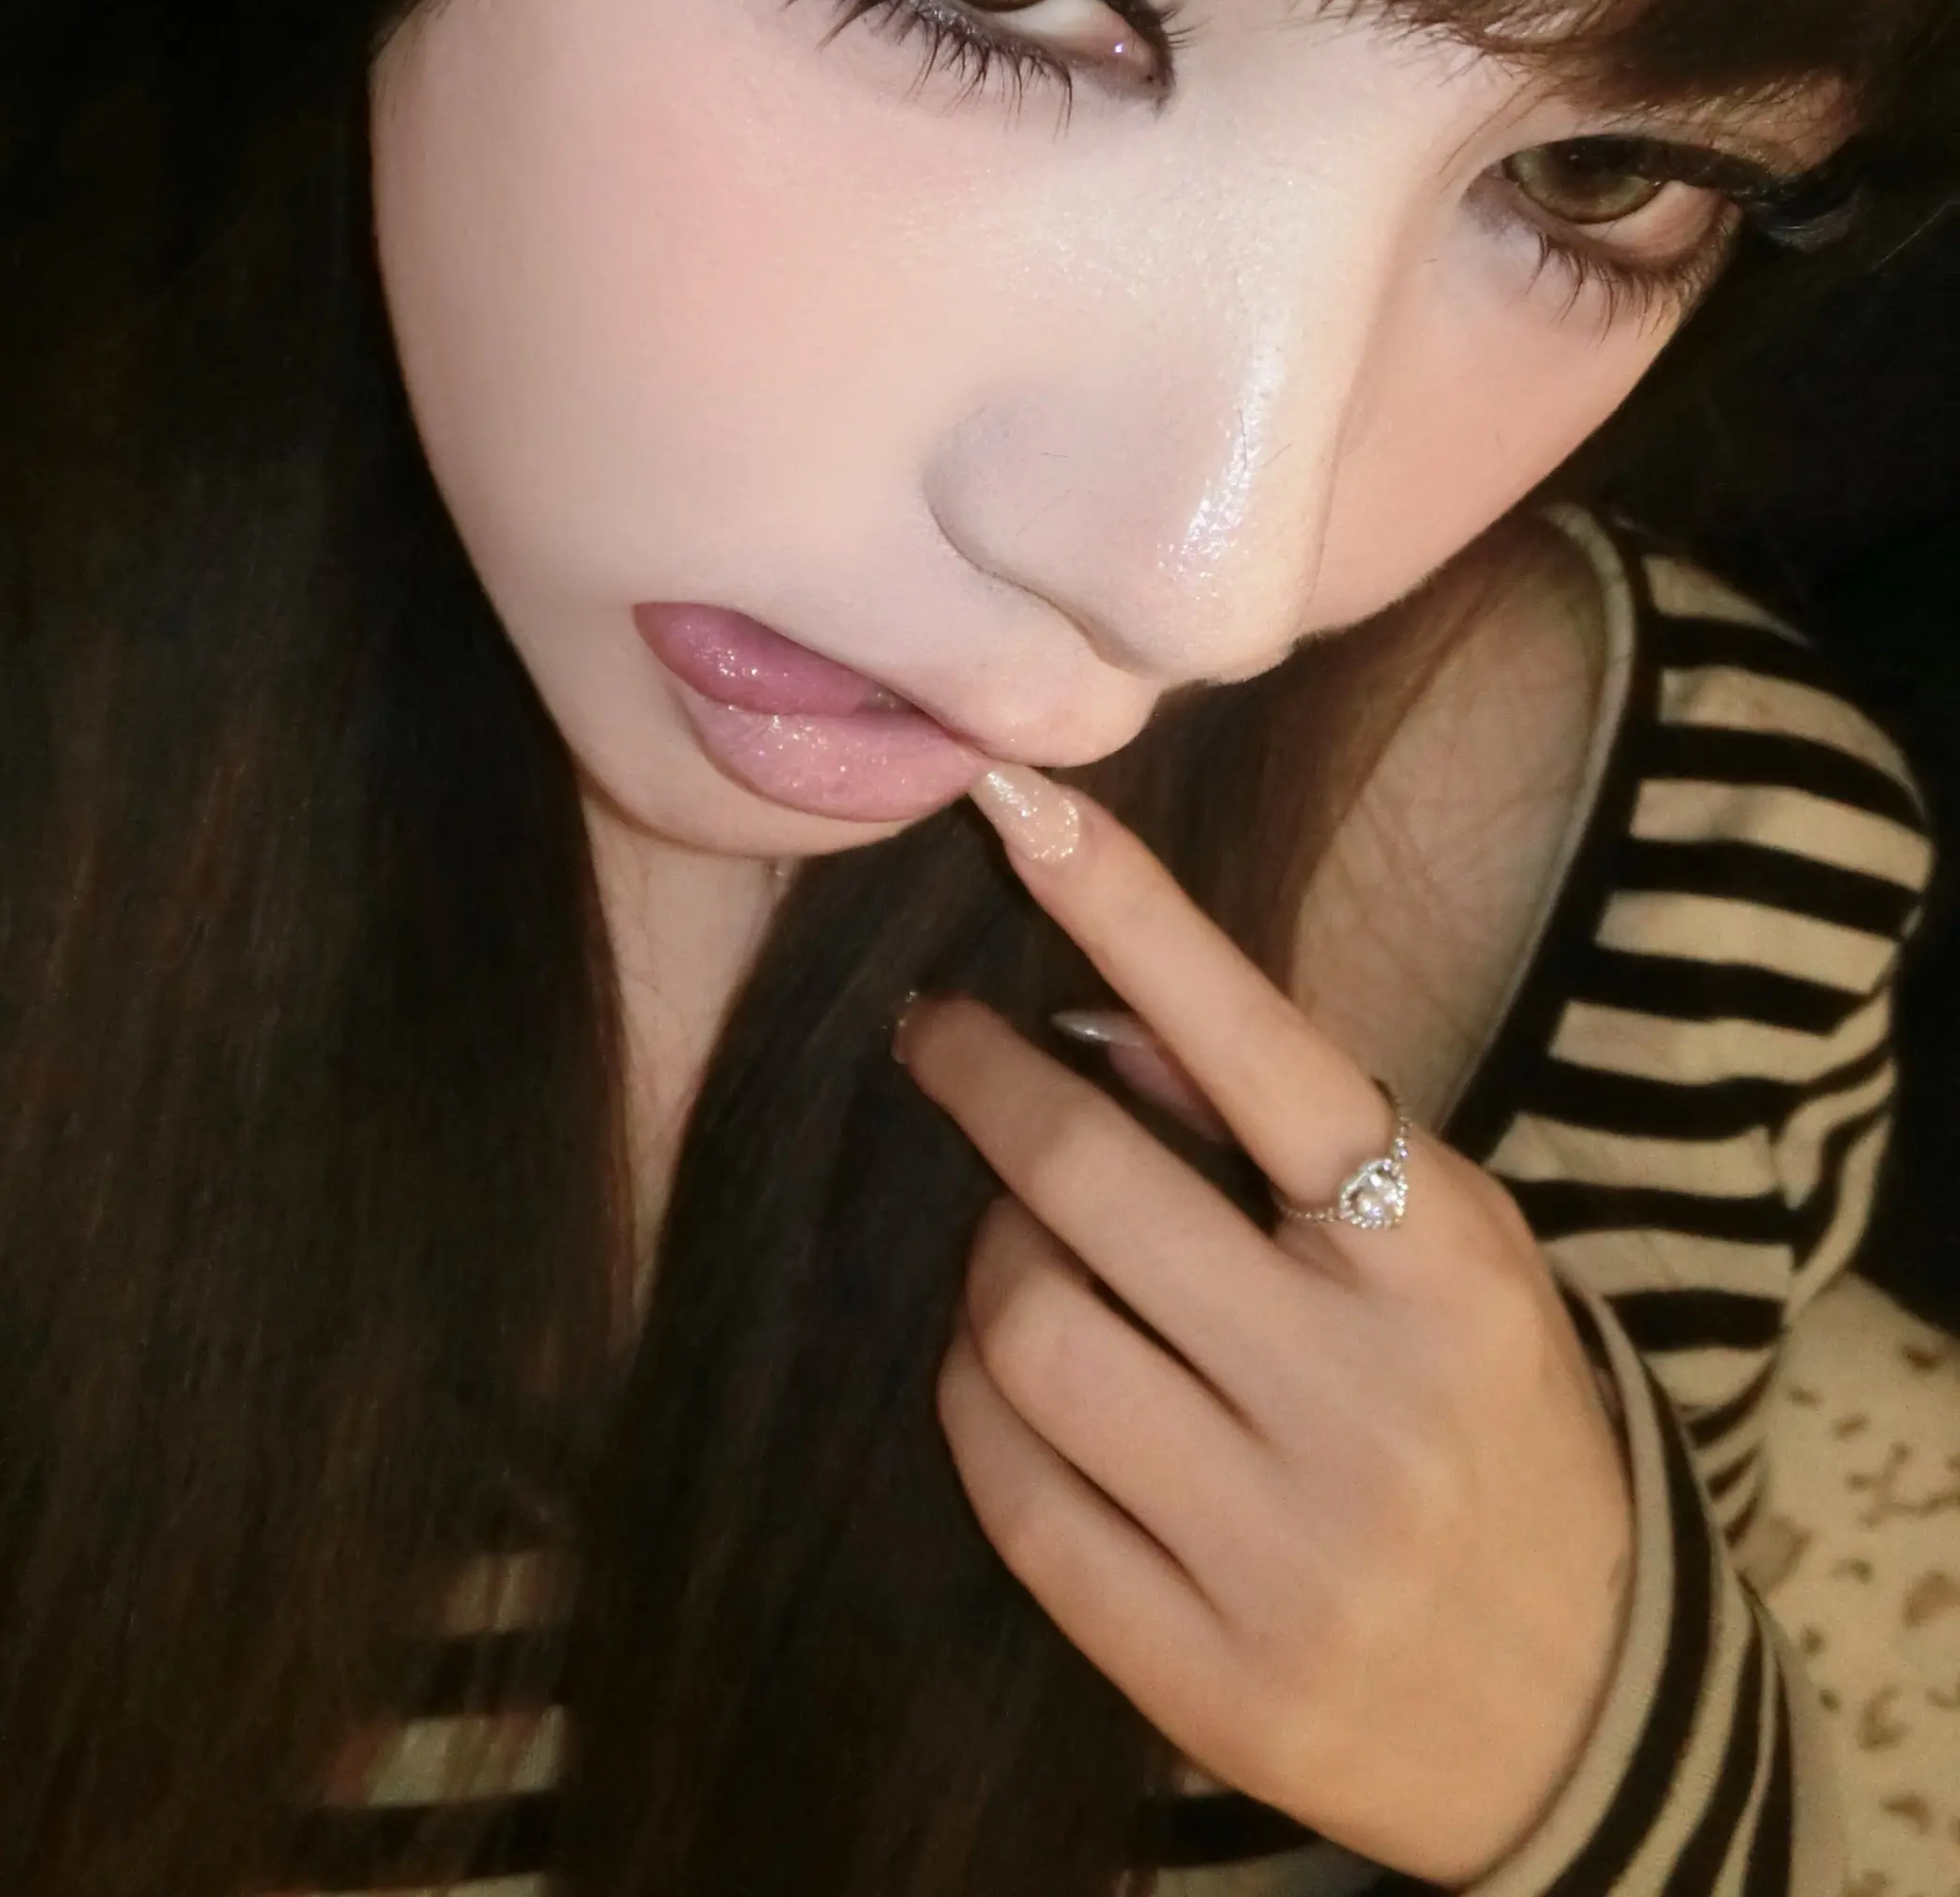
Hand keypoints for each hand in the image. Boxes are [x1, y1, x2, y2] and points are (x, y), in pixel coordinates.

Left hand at [893, 765, 1631, 1886]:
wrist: (1581, 1714)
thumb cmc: (1489, 1419)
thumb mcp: (1449, 1252)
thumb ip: (1292, 1136)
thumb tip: (1099, 1007)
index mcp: (1443, 1261)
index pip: (1261, 1054)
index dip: (1129, 915)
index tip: (1017, 807)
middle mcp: (1364, 1397)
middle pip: (1089, 1190)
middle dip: (981, 1084)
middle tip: (940, 1040)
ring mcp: (1280, 1547)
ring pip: (1024, 1334)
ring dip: (988, 1260)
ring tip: (1014, 1245)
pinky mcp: (1200, 1673)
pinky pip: (1013, 1491)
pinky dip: (979, 1401)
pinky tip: (1010, 1373)